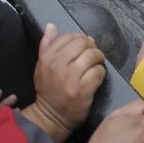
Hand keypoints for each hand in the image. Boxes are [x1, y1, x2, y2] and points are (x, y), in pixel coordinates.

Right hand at [25, 23, 105, 142]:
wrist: (51, 116)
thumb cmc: (49, 89)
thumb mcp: (42, 66)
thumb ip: (47, 45)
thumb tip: (52, 25)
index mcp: (48, 57)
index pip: (70, 36)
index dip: (81, 39)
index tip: (84, 47)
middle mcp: (58, 65)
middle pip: (84, 43)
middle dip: (92, 47)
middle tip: (93, 56)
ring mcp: (71, 78)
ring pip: (93, 56)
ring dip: (99, 59)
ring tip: (96, 65)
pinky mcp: (83, 90)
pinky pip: (99, 72)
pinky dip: (101, 73)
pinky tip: (96, 77)